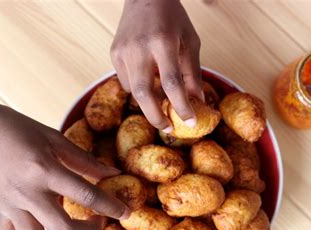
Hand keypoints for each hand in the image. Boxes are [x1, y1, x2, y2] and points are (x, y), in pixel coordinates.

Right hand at [0, 102, 129, 229]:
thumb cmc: (13, 127)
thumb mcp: (52, 137)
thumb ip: (83, 159)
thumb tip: (112, 173)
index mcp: (44, 169)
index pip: (86, 195)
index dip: (111, 206)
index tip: (126, 212)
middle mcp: (27, 192)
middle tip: (97, 225)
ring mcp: (9, 206)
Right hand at [111, 0, 202, 131]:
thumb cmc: (172, 19)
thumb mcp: (190, 41)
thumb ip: (192, 73)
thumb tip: (197, 102)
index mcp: (163, 42)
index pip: (172, 83)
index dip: (181, 106)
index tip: (189, 123)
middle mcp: (139, 48)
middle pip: (143, 94)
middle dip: (155, 116)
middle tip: (168, 128)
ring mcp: (123, 51)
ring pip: (134, 90)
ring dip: (148, 100)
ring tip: (161, 97)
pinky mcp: (114, 53)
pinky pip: (126, 81)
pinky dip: (138, 87)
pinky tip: (147, 76)